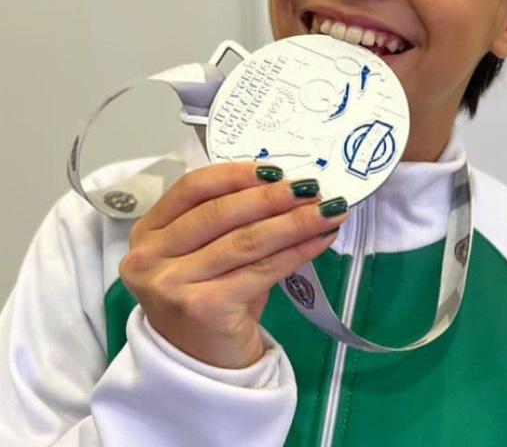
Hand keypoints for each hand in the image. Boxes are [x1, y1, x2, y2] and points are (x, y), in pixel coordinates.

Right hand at [119, 163, 346, 368]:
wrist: (201, 366)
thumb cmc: (209, 299)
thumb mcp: (208, 253)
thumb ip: (233, 220)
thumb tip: (292, 189)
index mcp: (148, 232)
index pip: (192, 188)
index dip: (236, 174)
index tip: (277, 170)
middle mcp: (149, 258)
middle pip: (221, 213)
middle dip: (273, 197)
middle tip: (313, 187)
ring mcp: (172, 284)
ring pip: (246, 240)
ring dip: (295, 221)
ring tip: (329, 210)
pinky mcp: (203, 307)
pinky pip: (262, 270)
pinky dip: (298, 251)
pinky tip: (322, 239)